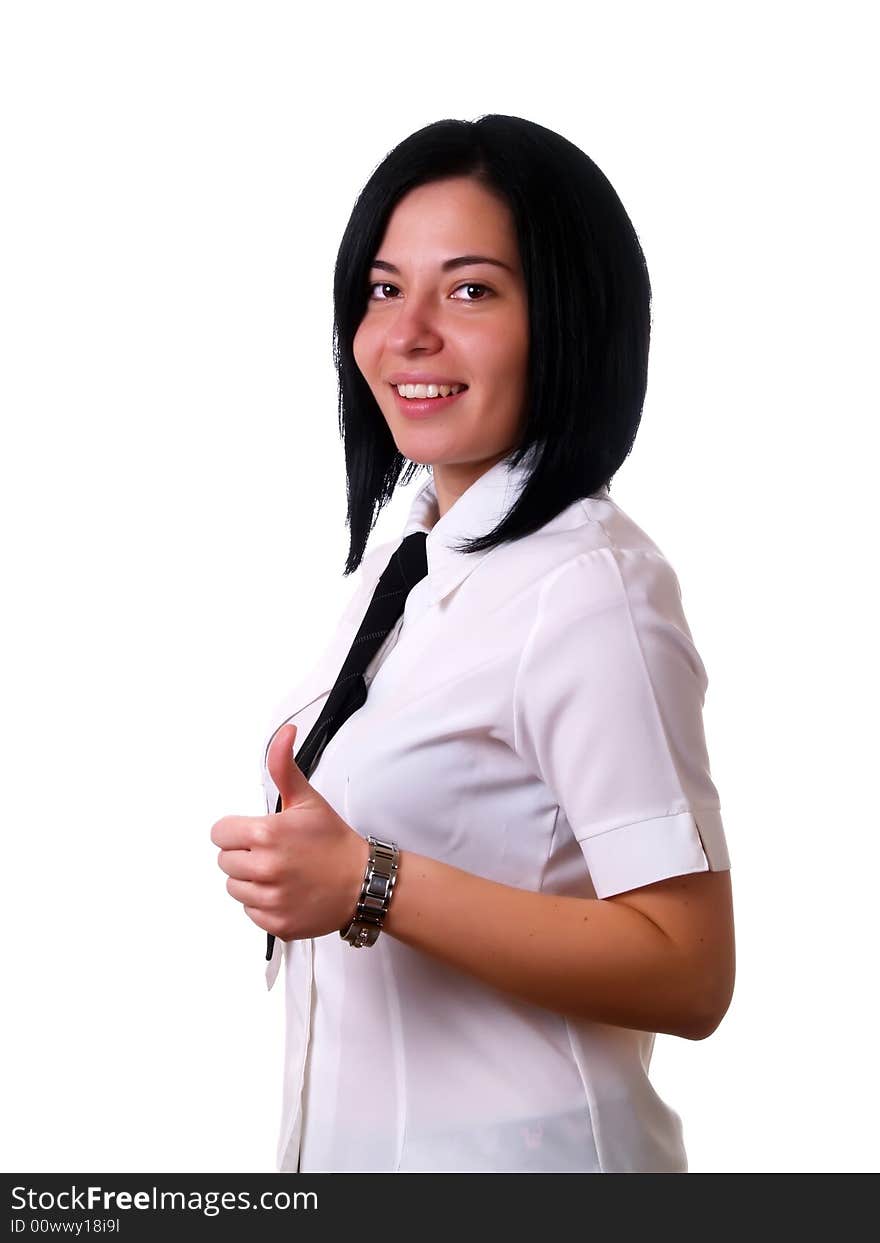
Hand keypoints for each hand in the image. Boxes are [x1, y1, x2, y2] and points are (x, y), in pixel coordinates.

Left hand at [211, 723, 368, 941]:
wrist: (362, 882)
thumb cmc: (334, 841)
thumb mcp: (307, 799)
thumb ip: (284, 766)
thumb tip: (284, 734)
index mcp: (266, 834)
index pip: (219, 834)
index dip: (236, 832)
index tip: (257, 834)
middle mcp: (264, 868)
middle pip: (225, 861)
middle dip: (245, 856)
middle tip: (274, 853)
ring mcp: (269, 899)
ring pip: (234, 888)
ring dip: (251, 881)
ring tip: (281, 872)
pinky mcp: (275, 923)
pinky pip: (249, 912)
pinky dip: (263, 904)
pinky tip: (285, 892)